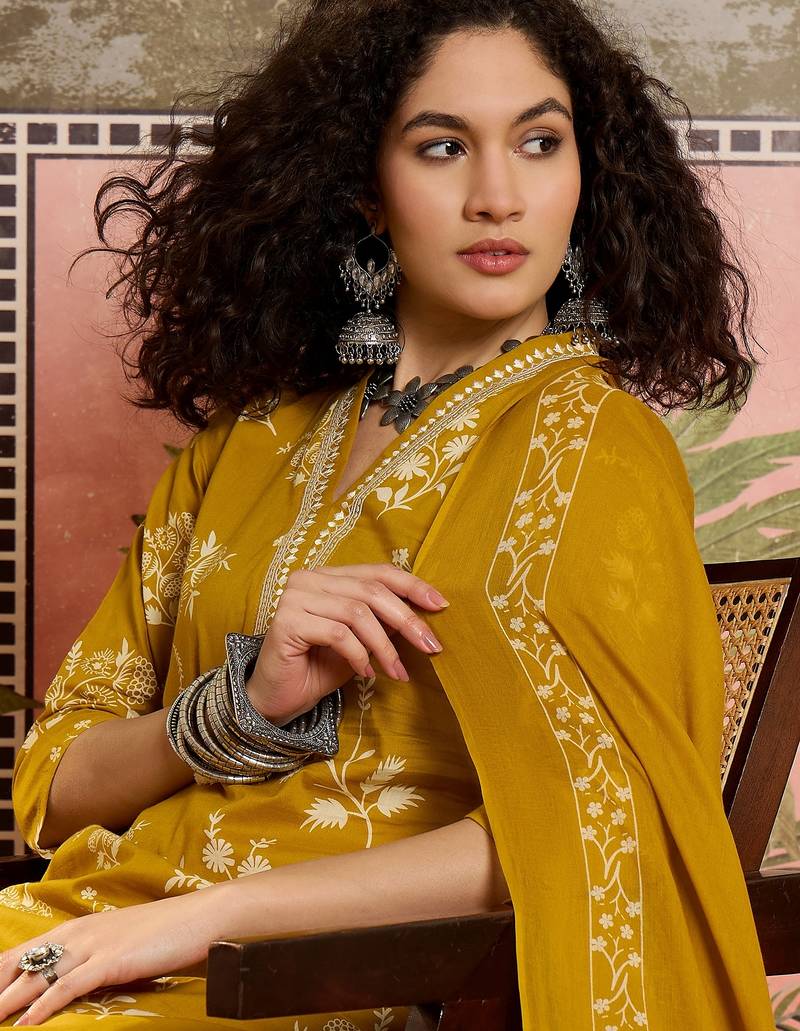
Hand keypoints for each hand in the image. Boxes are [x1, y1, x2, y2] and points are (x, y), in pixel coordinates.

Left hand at [0, 885, 229, 1025]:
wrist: (201, 917)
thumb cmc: (164, 932)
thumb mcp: (118, 944)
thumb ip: (91, 959)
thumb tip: (69, 985)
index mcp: (77, 927)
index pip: (19, 953)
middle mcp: (77, 933)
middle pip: (18, 965)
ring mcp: (93, 945)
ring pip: (35, 977)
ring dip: (5, 1004)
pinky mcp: (111, 960)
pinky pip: (67, 986)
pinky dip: (42, 1007)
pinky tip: (26, 1024)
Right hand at [247, 562, 449, 723]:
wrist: (278, 698)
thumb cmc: (319, 668)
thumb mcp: (363, 643)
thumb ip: (385, 623)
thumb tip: (424, 612)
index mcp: (329, 576)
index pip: (378, 572)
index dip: (412, 586)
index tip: (441, 605)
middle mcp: (310, 578)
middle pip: (372, 591)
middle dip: (407, 620)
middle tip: (431, 646)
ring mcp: (295, 597)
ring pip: (358, 613)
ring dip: (385, 647)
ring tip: (398, 671)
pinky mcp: (287, 621)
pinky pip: (339, 634)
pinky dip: (359, 655)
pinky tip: (366, 673)